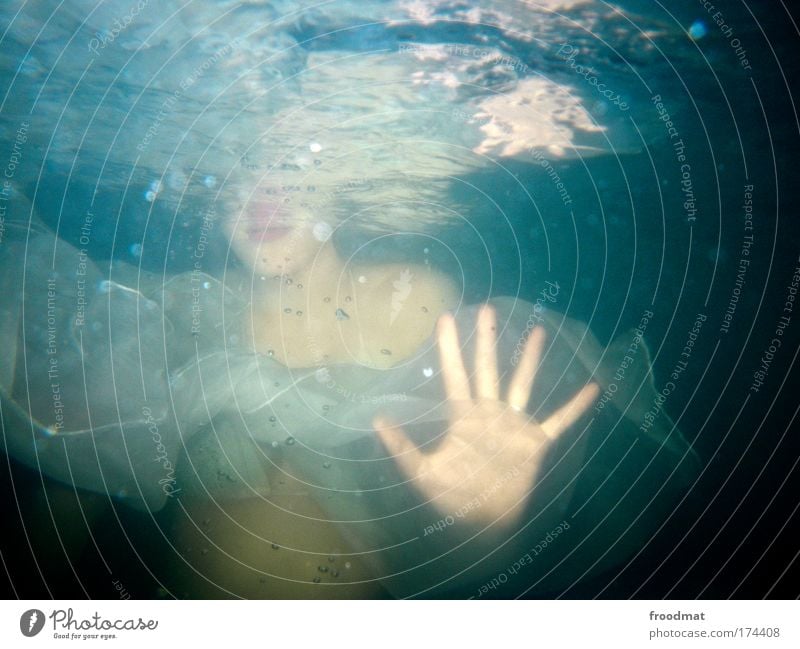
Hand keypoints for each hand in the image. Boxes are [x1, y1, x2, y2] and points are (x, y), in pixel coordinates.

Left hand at [374, 305, 598, 527]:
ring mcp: (513, 424)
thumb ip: (401, 446)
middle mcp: (489, 412)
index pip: (454, 374)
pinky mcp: (535, 442)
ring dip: (529, 358)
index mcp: (462, 416)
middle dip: (486, 339)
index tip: (445, 317)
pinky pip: (559, 421)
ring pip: (522, 384)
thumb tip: (376, 418)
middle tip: (486, 307)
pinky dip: (574, 407)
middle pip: (487, 368)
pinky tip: (592, 388)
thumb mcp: (421, 473)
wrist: (482, 524)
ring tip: (537, 330)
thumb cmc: (451, 498)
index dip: (449, 347)